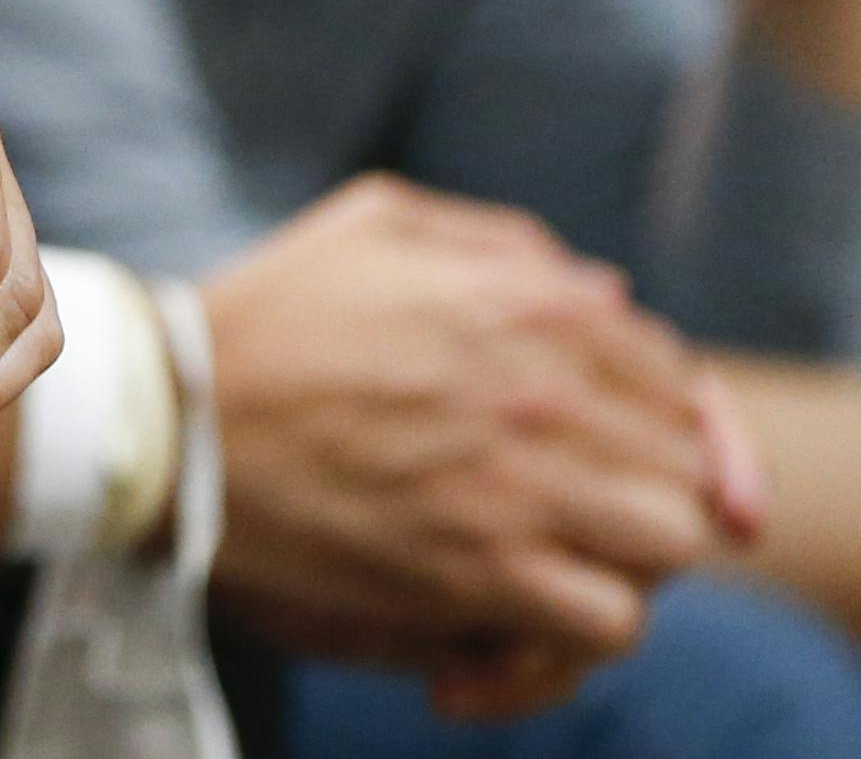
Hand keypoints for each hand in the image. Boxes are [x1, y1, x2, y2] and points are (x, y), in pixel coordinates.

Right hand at [202, 177, 752, 706]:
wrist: (173, 421)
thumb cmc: (271, 316)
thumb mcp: (376, 224)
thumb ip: (502, 243)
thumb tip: (610, 292)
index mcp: (530, 302)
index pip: (676, 377)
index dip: (674, 424)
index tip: (639, 458)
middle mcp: (547, 391)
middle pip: (688, 465)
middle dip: (650, 491)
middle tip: (585, 515)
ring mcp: (521, 487)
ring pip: (674, 546)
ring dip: (629, 562)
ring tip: (564, 569)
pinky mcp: (482, 574)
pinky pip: (609, 624)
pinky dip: (577, 636)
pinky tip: (516, 629)